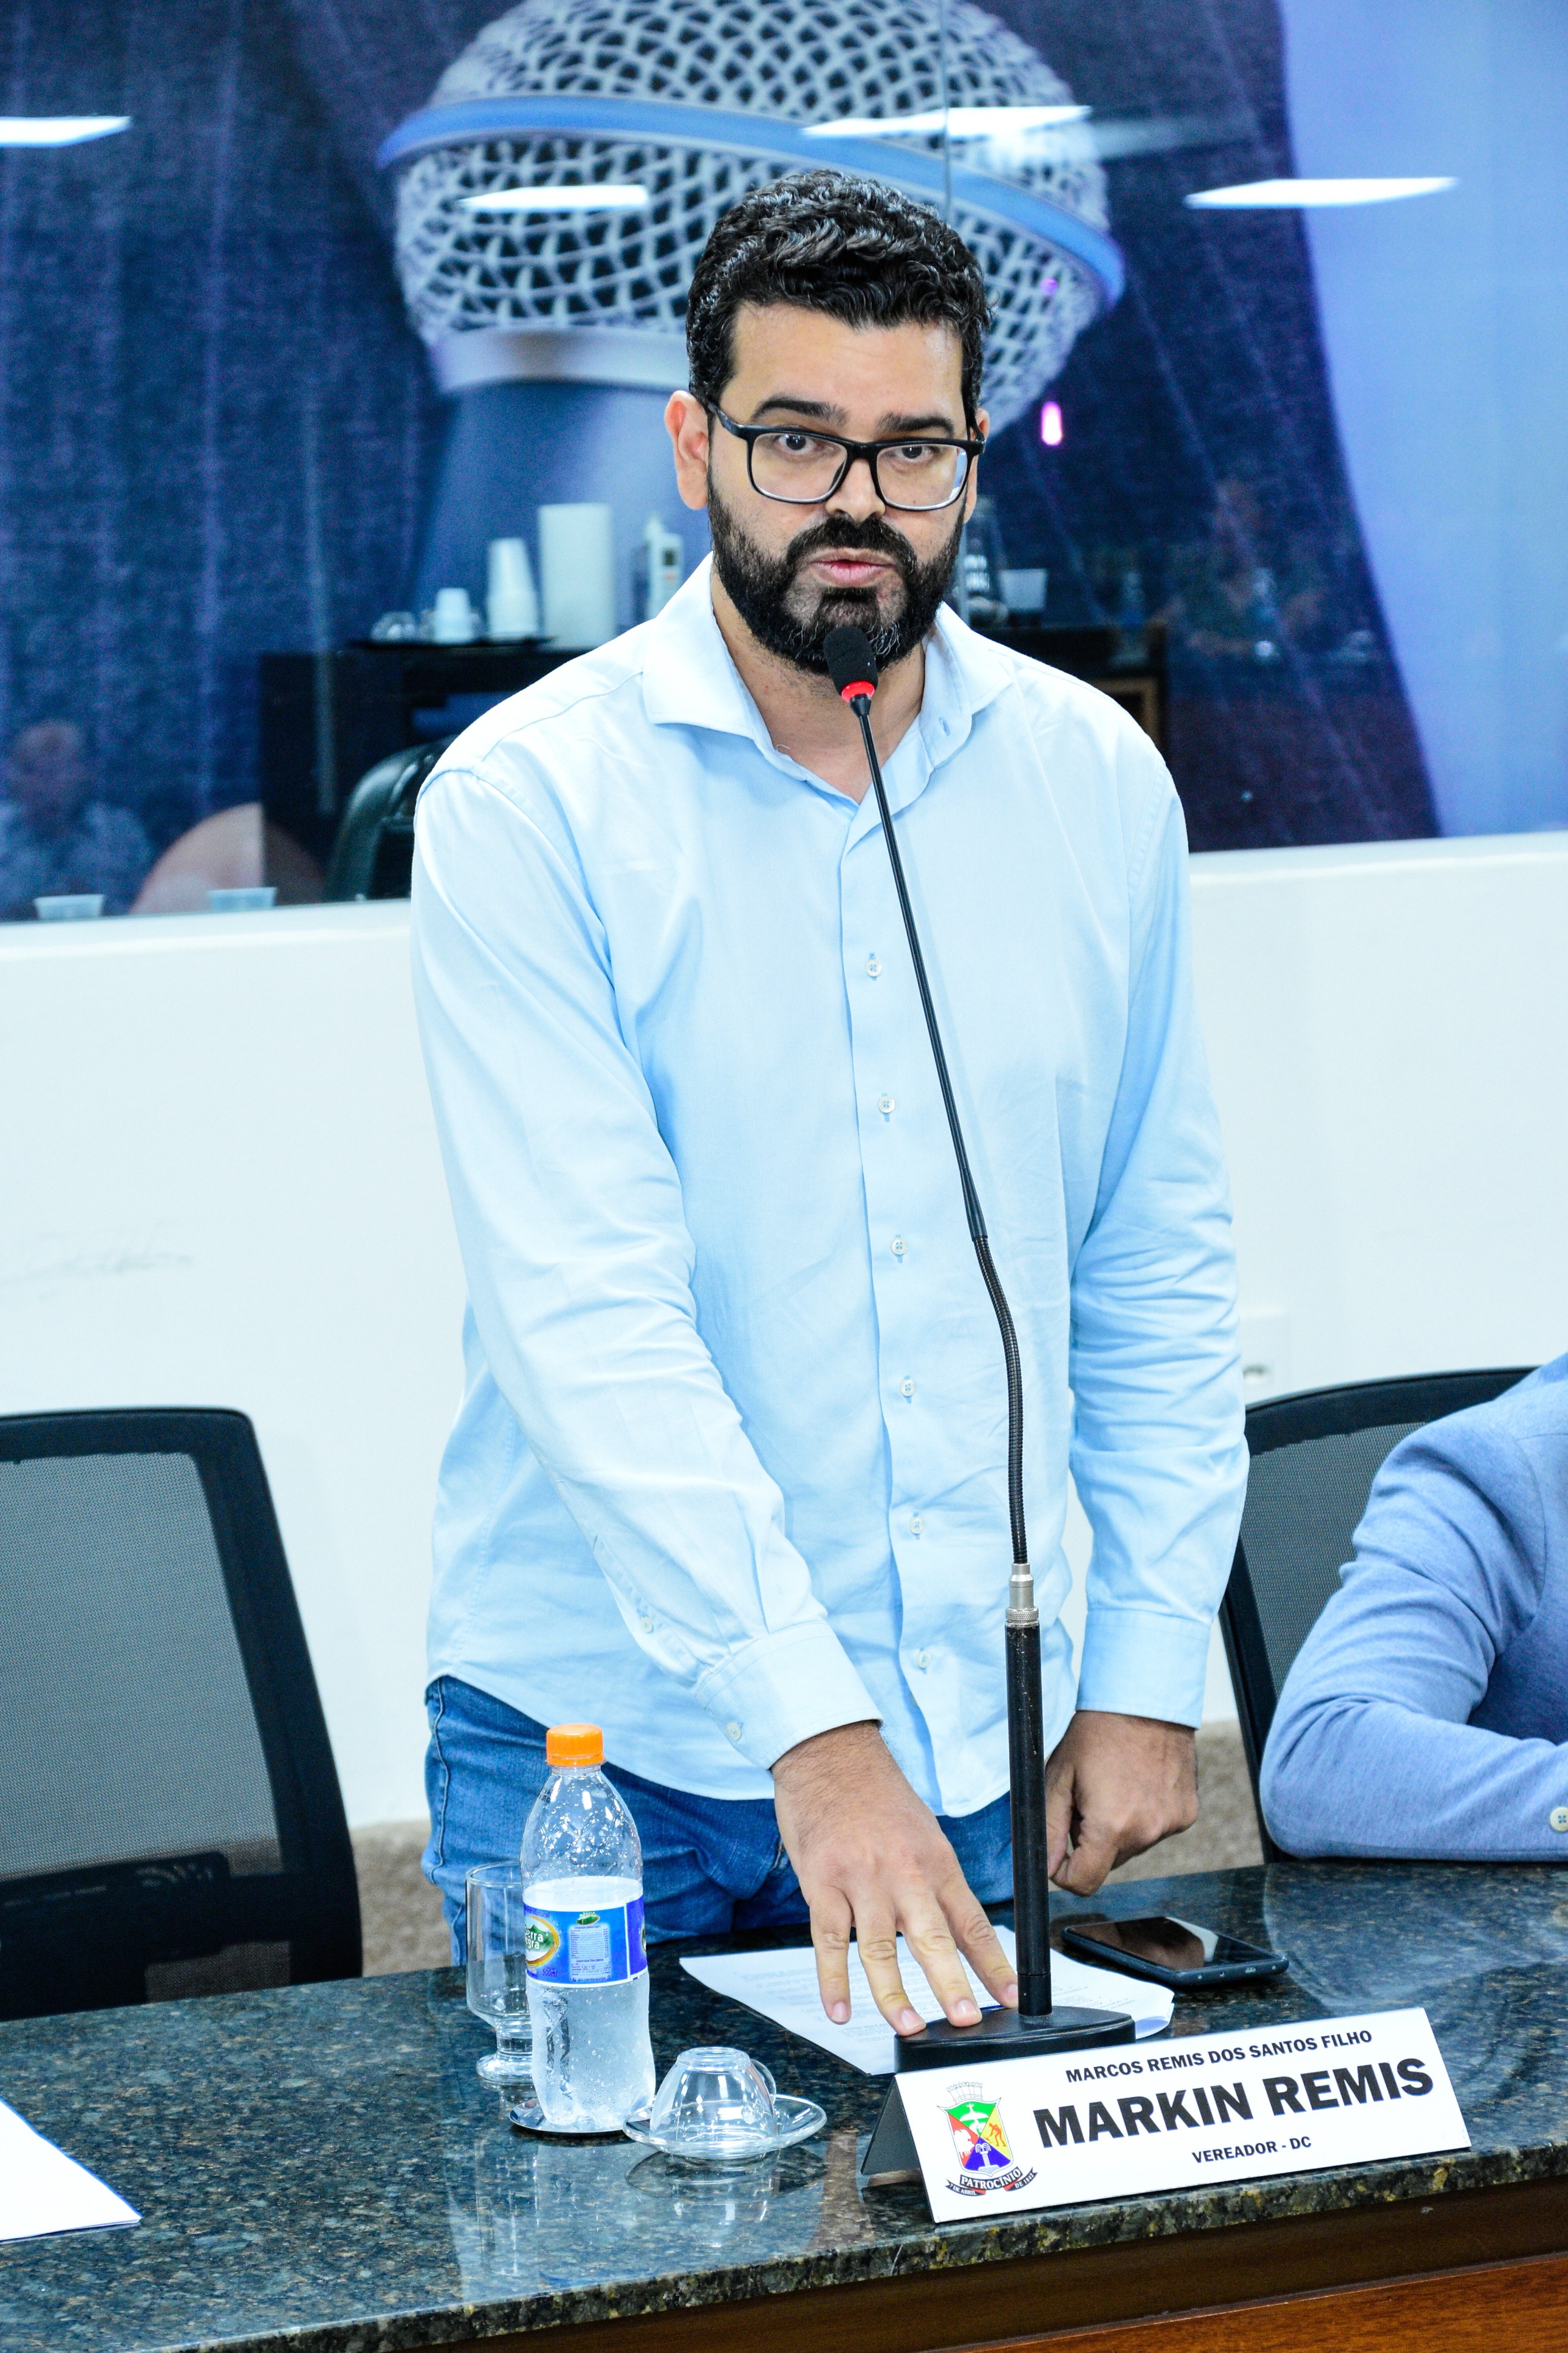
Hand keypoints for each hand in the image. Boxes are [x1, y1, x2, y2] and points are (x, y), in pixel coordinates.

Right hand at [772, 1722, 1018, 2034]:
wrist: (830, 1751)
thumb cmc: (877, 1794)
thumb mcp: (922, 1831)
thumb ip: (934, 1881)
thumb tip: (952, 1932)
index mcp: (935, 1860)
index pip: (970, 1921)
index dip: (993, 1963)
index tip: (1009, 1996)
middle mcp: (903, 1872)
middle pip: (931, 1937)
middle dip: (950, 1984)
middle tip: (964, 2019)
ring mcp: (861, 1879)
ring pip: (880, 1947)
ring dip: (892, 1993)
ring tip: (907, 2026)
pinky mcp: (822, 1883)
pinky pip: (829, 1939)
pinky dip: (833, 1979)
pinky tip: (839, 2009)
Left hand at [1045, 1711, 1197, 1894]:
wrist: (1145, 1700)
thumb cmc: (1097, 1733)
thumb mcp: (1058, 1777)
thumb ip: (1048, 1829)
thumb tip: (1047, 1869)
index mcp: (1111, 1826)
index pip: (1084, 1883)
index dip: (1064, 1872)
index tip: (1060, 1849)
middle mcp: (1146, 1832)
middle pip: (1107, 1862)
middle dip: (1091, 1840)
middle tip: (1088, 1798)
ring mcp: (1171, 1824)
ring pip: (1131, 1846)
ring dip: (1118, 1828)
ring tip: (1115, 1784)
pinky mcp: (1186, 1813)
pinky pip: (1155, 1829)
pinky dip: (1143, 1815)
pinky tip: (1139, 1782)